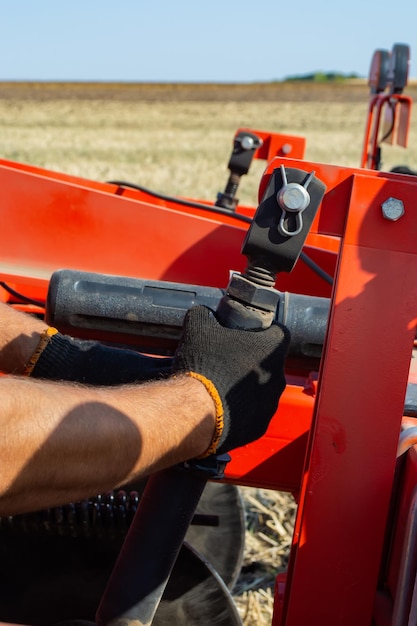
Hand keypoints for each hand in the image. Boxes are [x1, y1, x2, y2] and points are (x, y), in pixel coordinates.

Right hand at [173, 305, 289, 454]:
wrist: (194, 412)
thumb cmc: (202, 368)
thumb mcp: (198, 326)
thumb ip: (206, 313)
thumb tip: (206, 313)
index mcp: (272, 348)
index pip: (278, 331)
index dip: (262, 331)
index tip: (246, 334)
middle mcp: (278, 376)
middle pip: (269, 362)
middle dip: (251, 360)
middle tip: (227, 360)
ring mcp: (271, 404)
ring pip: (262, 389)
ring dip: (246, 387)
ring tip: (221, 385)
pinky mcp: (260, 426)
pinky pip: (254, 413)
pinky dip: (241, 410)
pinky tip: (221, 406)